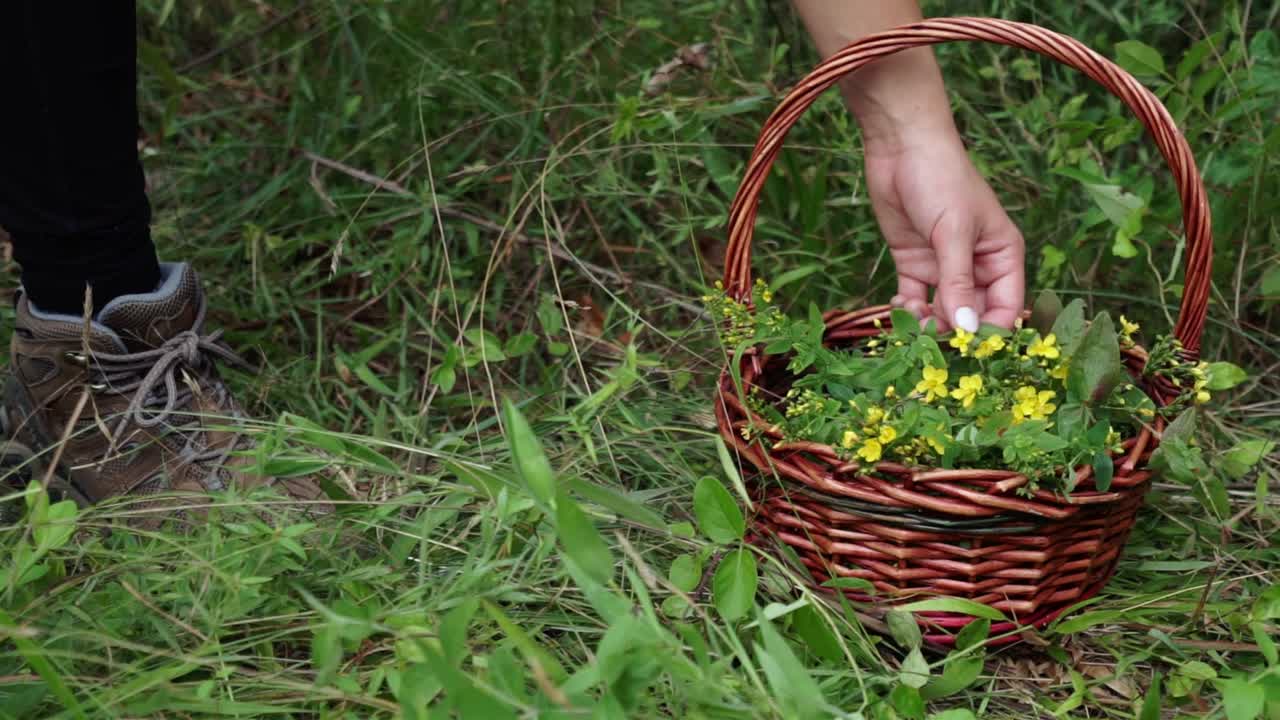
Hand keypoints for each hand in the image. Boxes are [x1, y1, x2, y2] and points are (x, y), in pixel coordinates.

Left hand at [862, 127, 1024, 331]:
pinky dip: (906, 309)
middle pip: (971, 315)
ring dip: (926, 324)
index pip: (1006, 308)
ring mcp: (943, 266)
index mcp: (1002, 256)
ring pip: (941, 311)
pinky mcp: (914, 262)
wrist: (901, 146)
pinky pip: (914, 298)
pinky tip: (897, 307)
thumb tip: (966, 328)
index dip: (989, 332)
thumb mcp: (953, 233)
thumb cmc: (941, 179)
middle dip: (952, 332)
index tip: (966, 349)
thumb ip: (958, 283)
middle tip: (929, 343)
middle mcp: (976, 266)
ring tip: (910, 323)